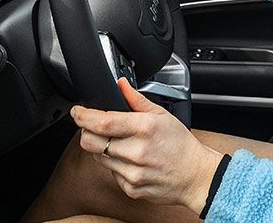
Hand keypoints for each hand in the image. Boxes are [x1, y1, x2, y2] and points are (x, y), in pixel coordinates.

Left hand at [70, 78, 224, 213]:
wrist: (195, 176)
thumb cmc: (180, 144)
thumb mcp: (162, 115)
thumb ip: (136, 99)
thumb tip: (121, 84)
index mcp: (144, 128)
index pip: (102, 122)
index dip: (83, 116)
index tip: (77, 111)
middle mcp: (137, 152)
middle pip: (91, 142)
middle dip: (86, 132)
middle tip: (93, 127)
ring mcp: (133, 173)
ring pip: (98, 157)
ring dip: (102, 148)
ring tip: (121, 144)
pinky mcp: (131, 188)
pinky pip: (111, 173)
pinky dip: (115, 165)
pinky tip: (130, 160)